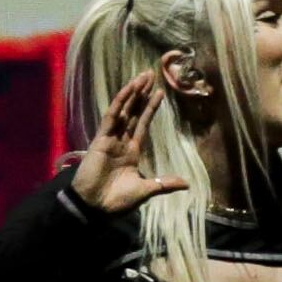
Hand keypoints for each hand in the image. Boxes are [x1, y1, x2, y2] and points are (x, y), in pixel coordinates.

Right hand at [64, 71, 192, 216]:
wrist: (94, 207)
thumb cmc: (117, 201)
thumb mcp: (145, 190)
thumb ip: (164, 183)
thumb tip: (187, 184)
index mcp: (131, 151)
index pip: (143, 124)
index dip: (151, 108)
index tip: (160, 92)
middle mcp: (121, 141)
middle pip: (133, 112)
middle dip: (142, 94)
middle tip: (150, 74)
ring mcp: (110, 139)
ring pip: (123, 110)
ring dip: (132, 93)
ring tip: (143, 77)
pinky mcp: (100, 139)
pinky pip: (111, 117)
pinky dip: (120, 103)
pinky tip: (128, 90)